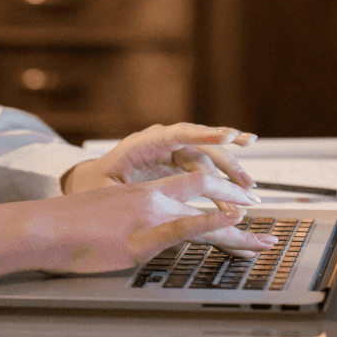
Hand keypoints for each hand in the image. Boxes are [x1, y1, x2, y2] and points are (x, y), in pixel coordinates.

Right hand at [0, 171, 277, 278]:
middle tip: (262, 215)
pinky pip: (186, 227)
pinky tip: (234, 218)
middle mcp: (153, 199)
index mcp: (144, 193)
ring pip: (205, 213)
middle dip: (238, 202)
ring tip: (266, 237)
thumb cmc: (65, 227)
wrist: (41, 227)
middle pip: (207, 193)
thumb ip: (128, 222)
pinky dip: (213, 221)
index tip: (240, 203)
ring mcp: (150, 216)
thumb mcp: (105, 217)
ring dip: (240, 226)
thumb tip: (135, 235)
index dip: (219, 193)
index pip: (192, 185)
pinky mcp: (143, 237)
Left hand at [65, 122, 258, 196]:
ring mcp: (170, 152)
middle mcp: (161, 143)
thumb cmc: (91, 186)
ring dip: (229, 172)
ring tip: (249, 189)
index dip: (204, 135)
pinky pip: (204, 168)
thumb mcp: (105, 192)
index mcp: (142, 145)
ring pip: (207, 157)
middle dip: (227, 159)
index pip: (177, 134)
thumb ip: (126, 194)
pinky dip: (221, 179)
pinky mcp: (176, 164)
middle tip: (246, 179)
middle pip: (200, 145)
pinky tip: (239, 187)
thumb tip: (148, 202)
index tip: (228, 137)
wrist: (86, 182)